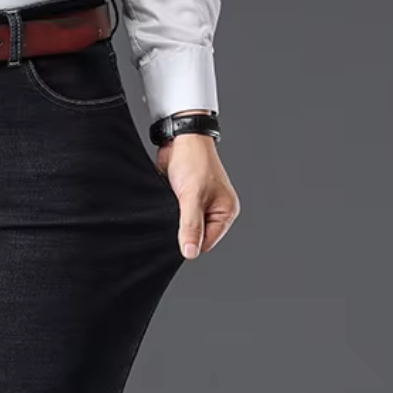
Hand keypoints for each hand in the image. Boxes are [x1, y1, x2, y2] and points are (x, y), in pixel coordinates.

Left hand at [157, 132, 239, 259]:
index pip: (206, 243)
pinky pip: (177, 219)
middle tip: (174, 217)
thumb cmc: (193, 161)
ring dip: (175, 223)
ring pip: (185, 228)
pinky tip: (167, 207)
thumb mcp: (192, 197)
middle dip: (183, 232)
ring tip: (171, 208)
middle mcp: (215, 211)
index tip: (179, 232)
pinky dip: (170, 216)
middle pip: (195, 237)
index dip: (191, 241)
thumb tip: (190, 253)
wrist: (179, 140)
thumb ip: (191, 226)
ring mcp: (201, 207)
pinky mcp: (186, 203)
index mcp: (225, 212)